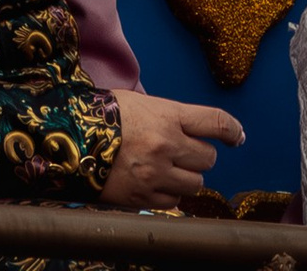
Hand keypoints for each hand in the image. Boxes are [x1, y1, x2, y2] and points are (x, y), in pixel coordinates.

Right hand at [102, 91, 244, 210]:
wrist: (69, 138)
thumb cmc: (104, 115)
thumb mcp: (140, 103)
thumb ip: (169, 116)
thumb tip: (193, 129)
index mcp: (166, 115)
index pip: (215, 122)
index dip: (232, 130)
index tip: (237, 136)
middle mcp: (166, 145)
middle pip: (207, 158)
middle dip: (198, 156)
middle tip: (183, 152)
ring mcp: (155, 174)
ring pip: (195, 184)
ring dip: (186, 178)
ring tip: (166, 169)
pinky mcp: (143, 198)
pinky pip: (173, 203)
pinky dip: (169, 196)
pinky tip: (154, 184)